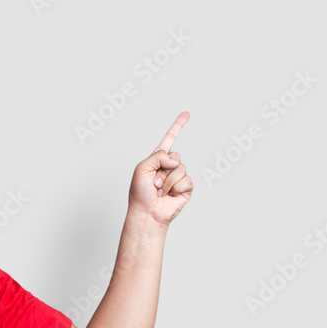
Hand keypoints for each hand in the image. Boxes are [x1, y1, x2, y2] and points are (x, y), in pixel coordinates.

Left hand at [128, 111, 192, 225]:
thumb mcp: (142, 168)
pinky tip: (169, 195)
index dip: (177, 126)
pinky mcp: (185, 188)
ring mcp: (178, 177)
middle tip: (154, 183)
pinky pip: (186, 180)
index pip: (169, 140)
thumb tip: (176, 159)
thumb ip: (157, 156)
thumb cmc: (140, 193)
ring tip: (160, 190)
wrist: (147, 213)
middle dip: (163, 169)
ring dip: (168, 181)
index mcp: (156, 159)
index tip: (186, 114)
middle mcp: (168, 166)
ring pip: (181, 168)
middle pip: (176, 155)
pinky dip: (176, 188)